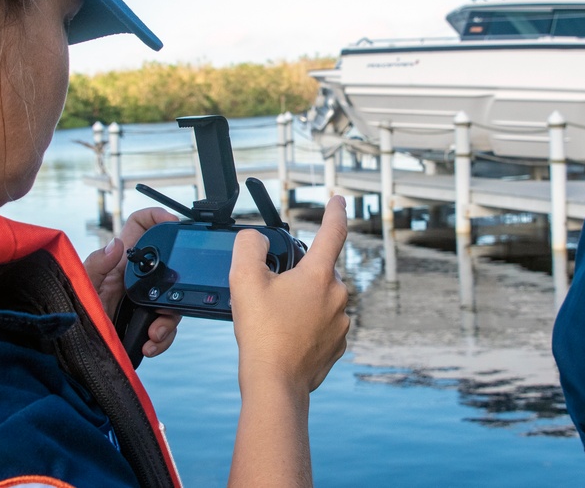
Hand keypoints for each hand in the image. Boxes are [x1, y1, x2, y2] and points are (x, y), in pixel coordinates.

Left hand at [83, 206, 182, 357]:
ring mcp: (142, 301)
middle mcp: (133, 278)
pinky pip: (166, 326)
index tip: (173, 222)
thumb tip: (115, 243)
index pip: (140, 227)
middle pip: (167, 266)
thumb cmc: (69, 319)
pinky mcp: (146, 323)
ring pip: (172, 299)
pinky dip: (164, 338)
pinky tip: (150, 345)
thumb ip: (96, 265)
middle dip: (175, 280)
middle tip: (169, 300)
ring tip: (155, 335)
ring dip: (169, 320)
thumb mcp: (81, 289)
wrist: (73, 357)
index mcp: (118, 262)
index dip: (156, 217)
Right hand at [229, 195, 349, 393]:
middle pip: (317, 271)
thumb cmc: (262, 333)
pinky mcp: (337, 345)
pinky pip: (321, 325)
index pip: (333, 232)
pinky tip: (285, 338)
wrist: (275, 384)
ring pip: (318, 300)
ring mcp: (341, 323)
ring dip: (300, 304)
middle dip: (296, 276)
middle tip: (270, 295)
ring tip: (275, 322)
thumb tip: (258, 239)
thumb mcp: (244, 279)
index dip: (335, 211)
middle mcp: (337, 296)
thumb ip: (249, 246)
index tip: (338, 200)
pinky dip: (305, 327)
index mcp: (319, 275)